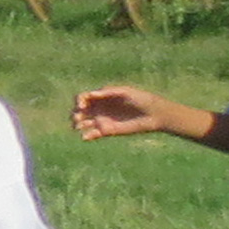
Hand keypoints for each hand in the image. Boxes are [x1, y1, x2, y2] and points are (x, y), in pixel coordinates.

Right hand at [70, 85, 188, 141]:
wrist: (153, 115)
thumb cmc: (141, 99)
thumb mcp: (125, 92)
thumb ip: (107, 92)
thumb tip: (90, 94)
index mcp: (102, 97)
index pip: (83, 98)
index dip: (79, 100)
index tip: (81, 105)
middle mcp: (99, 108)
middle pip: (79, 111)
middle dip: (75, 113)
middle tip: (78, 117)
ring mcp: (101, 120)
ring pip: (81, 123)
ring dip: (76, 125)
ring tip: (78, 126)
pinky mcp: (106, 132)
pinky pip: (91, 134)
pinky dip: (86, 136)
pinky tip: (86, 137)